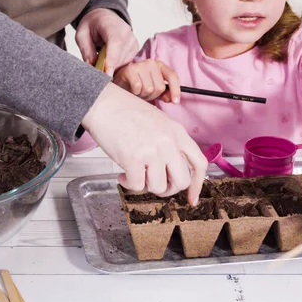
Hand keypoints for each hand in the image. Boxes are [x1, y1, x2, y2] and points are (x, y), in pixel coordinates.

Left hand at [75, 8, 138, 75]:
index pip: (115, 44)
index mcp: (111, 25)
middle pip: (119, 57)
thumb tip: (92, 65)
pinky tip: (108, 60)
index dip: (111, 60)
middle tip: (94, 68)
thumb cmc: (92, 25)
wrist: (104, 17)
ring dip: (110, 67)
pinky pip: (126, 63)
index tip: (106, 75)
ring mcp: (133, 41)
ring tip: (101, 59)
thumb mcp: (82, 34)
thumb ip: (86, 50)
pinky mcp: (135, 49)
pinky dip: (116, 66)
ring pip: (123, 63)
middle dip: (106, 67)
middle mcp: (126, 32)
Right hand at [81, 83, 206, 202]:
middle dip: (168, 189)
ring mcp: (152, 151)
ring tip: (134, 173)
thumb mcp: (159, 121)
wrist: (103, 103)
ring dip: (145, 185)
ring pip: (158, 187)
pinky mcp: (133, 158)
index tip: (191, 198)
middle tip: (153, 184)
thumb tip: (172, 168)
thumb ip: (170, 142)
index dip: (197, 185)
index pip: (198, 163)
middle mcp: (168, 142)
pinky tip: (122, 174)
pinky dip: (128, 183)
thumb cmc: (125, 111)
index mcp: (177, 132)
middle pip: (181, 181)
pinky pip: (137, 185)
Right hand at [114, 60, 181, 103]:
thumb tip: (172, 99)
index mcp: (160, 66)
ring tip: (138, 91)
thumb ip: (164, 94)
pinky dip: (135, 92)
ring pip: (149, 89)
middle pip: (160, 87)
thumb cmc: (138, 84)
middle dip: (152, 95)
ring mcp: (141, 65)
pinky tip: (132, 89)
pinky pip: (138, 87)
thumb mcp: (153, 90)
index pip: (172, 76)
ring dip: (142, 94)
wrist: (119, 82)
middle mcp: (152, 63)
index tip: (176, 102)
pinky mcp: (130, 70)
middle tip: (144, 93)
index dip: (175, 90)